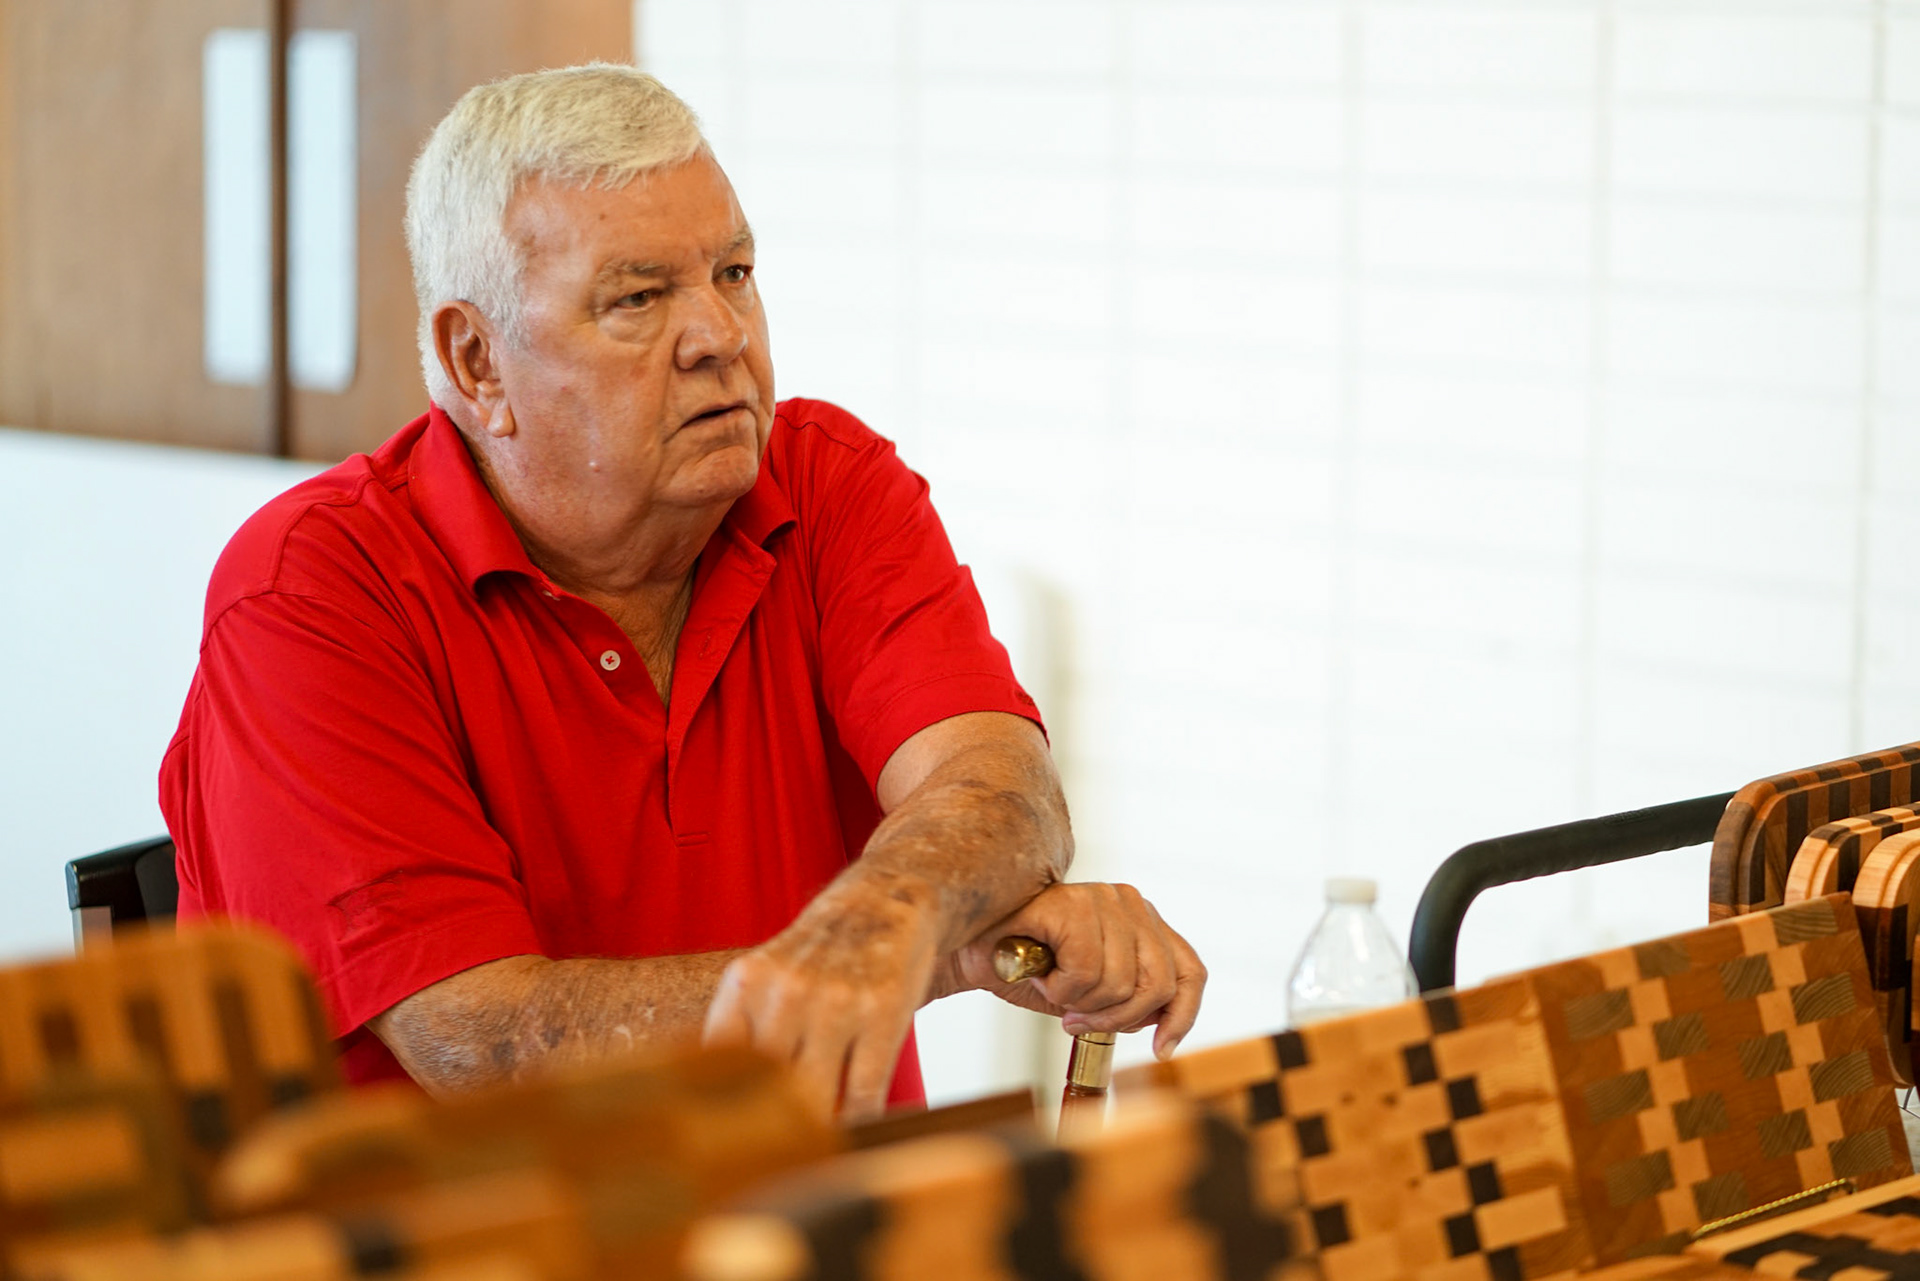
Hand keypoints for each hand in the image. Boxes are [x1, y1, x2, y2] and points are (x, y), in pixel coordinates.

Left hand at [701, 873, 940, 1122]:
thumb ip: (742, 1028)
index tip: (724, 1142)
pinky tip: (858, 1125)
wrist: (886, 899)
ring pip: (814, 1098)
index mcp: (745, 983)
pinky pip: (863, 1092)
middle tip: (772, 1155)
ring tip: (816, 1143)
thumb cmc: (822, 951)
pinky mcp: (882, 1014)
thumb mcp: (767, 975)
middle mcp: (785, 993)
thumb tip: (717, 1106)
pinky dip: (860, 1119)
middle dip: (769, 1128)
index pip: (716, 1065)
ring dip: (816, 1128)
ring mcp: (836, 1004)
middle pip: (764, 1089)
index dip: (720, 1109)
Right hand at [945, 882, 1205, 1059]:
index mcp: (1143, 921)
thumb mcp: (1090, 994)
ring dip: (1080, 1003)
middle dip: (1116, 1019)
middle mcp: (1130, 903)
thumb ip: (1128, 1001)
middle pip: (1158, 985)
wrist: (971, 953)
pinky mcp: (1074, 904)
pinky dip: (1058, 989)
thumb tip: (1158, 1021)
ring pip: (1121, 984)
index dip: (1182, 1017)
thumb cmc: (1028, 971)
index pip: (1190, 971)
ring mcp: (1103, 898)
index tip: (1161, 1050)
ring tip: (1052, 987)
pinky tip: (1038, 974)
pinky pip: (1086, 972)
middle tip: (1076, 1020)